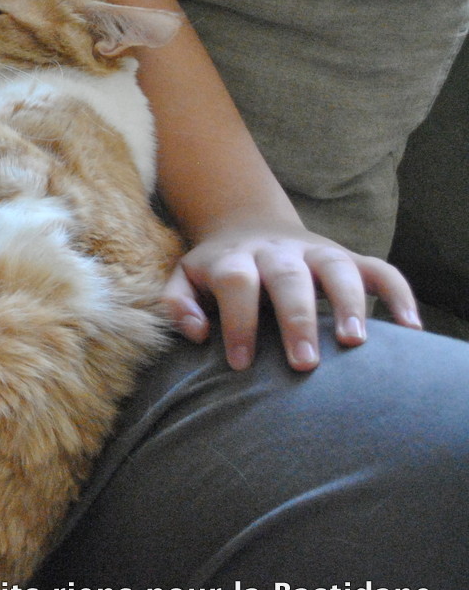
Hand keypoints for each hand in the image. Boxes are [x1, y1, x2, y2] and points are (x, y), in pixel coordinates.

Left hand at [162, 219, 422, 371]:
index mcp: (235, 258)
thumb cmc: (215, 270)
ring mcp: (315, 251)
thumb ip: (178, 304)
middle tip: (303, 364)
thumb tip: (198, 334)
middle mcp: (277, 252)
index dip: (237, 321)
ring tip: (356, 342)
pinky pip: (380, 269)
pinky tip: (410, 328)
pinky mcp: (347, 256)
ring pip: (337, 267)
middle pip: (288, 277)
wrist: (246, 225)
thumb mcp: (185, 279)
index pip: (236, 283)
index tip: (240, 364)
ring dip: (349, 301)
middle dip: (296, 319)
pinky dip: (399, 294)